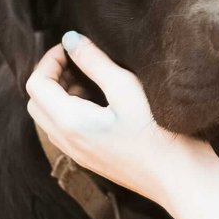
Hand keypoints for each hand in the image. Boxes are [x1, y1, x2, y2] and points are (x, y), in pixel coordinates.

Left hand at [26, 35, 218, 213]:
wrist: (182, 179)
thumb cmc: (160, 133)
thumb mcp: (127, 89)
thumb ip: (95, 62)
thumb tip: (70, 39)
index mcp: (70, 123)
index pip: (37, 84)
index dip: (50, 59)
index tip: (73, 46)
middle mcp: (67, 142)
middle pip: (37, 102)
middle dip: (51, 76)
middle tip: (78, 59)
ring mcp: (79, 154)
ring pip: (49, 118)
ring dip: (60, 93)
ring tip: (92, 77)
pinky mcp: (93, 159)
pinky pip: (67, 131)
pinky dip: (72, 110)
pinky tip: (103, 101)